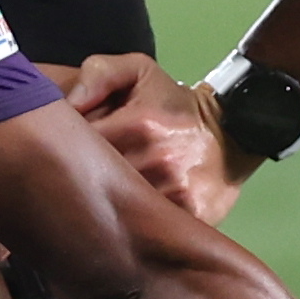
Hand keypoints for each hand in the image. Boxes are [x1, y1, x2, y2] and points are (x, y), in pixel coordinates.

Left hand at [64, 53, 251, 224]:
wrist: (233, 129)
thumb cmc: (175, 104)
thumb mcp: (139, 71)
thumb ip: (98, 74)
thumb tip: (69, 104)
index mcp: (139, 123)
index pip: (79, 144)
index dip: (67, 149)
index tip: (66, 150)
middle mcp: (157, 159)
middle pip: (96, 181)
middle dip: (83, 179)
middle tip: (81, 176)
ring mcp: (176, 191)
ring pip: (121, 208)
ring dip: (109, 205)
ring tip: (106, 196)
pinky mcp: (191, 215)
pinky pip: (150, 227)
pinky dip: (137, 224)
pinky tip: (132, 215)